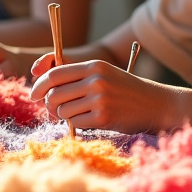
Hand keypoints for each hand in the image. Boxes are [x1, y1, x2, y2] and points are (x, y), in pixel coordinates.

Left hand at [29, 58, 175, 133]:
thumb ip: (77, 77)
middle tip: (53, 112)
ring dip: (64, 117)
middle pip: (54, 94)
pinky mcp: (104, 117)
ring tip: (77, 115)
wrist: (157, 104)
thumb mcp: (104, 74)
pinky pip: (75, 124)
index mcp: (94, 66)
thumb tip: (42, 86)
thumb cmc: (127, 91)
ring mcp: (100, 99)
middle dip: (49, 105)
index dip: (39, 85)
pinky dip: (77, 125)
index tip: (33, 95)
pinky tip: (89, 122)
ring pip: (62, 111)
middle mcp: (96, 80)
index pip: (55, 74)